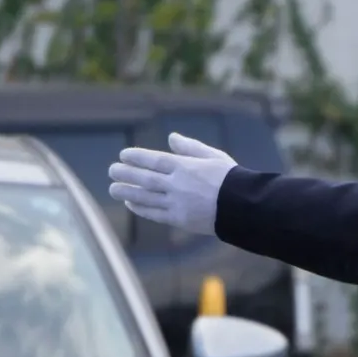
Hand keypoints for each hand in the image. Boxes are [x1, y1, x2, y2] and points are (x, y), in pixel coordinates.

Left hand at [107, 133, 236, 235]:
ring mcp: (177, 203)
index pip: (154, 160)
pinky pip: (154, 213)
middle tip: (112, 170)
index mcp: (186, 167)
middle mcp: (177, 184)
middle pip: (144, 178)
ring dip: (127, 192)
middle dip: (126, 173)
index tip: (123, 155)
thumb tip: (171, 137)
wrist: (244, 206)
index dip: (136, 157)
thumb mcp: (214, 156)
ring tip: (113, 188)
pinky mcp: (179, 219)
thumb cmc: (231, 178)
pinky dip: (140, 208)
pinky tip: (130, 204)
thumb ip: (190, 147)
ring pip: (145, 197)